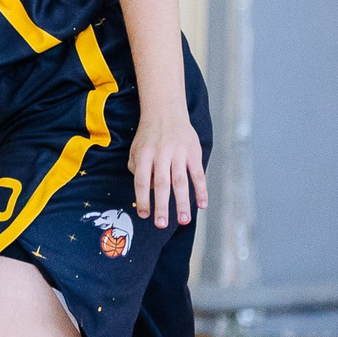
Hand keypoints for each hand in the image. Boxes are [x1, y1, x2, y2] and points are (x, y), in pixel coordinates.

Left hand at [129, 114, 206, 228]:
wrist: (166, 112)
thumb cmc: (148, 136)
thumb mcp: (136, 149)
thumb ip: (137, 169)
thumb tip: (149, 191)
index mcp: (144, 155)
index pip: (142, 182)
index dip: (143, 199)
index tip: (144, 215)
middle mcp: (161, 155)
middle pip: (162, 184)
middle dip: (162, 206)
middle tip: (161, 224)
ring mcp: (179, 153)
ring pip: (181, 181)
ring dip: (183, 203)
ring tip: (184, 221)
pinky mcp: (193, 153)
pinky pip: (198, 174)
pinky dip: (201, 190)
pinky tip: (202, 205)